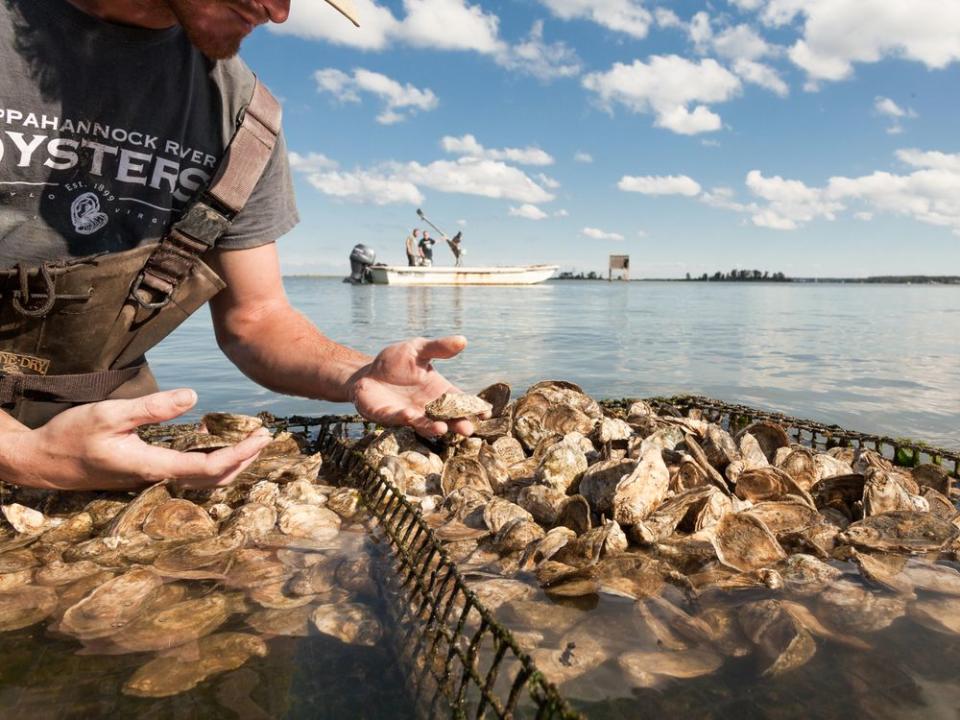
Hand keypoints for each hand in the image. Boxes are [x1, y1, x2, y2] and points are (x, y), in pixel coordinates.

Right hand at [1, 389, 272, 490]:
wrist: (40, 462)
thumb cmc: (71, 436)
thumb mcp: (110, 414)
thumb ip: (152, 408)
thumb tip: (194, 397)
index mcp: (151, 466)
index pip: (208, 468)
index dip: (239, 455)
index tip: (260, 438)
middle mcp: (155, 477)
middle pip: (212, 479)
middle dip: (243, 460)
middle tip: (265, 438)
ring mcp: (150, 478)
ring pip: (201, 479)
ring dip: (229, 462)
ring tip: (249, 441)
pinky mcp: (144, 473)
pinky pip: (186, 472)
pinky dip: (209, 460)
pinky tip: (211, 439)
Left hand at [349, 335, 476, 436]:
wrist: (367, 373)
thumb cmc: (395, 362)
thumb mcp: (418, 349)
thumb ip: (439, 348)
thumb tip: (462, 340)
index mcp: (439, 391)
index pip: (461, 401)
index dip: (474, 407)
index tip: (486, 412)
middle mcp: (428, 407)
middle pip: (447, 419)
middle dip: (457, 424)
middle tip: (467, 429)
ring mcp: (410, 414)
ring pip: (425, 425)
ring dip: (433, 428)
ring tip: (442, 428)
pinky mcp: (390, 417)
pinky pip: (399, 419)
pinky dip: (406, 419)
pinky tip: (411, 416)